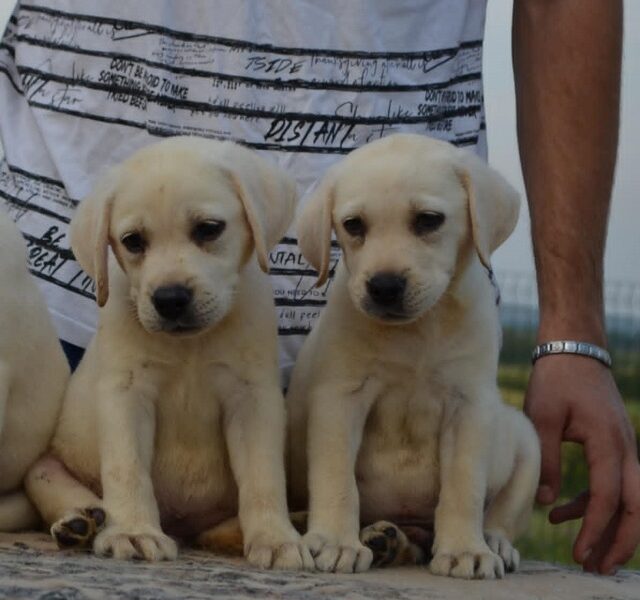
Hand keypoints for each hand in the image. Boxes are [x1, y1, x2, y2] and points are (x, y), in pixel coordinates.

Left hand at [524, 355, 639, 573]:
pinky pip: (612, 483)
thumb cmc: (557, 379)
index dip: (595, 529)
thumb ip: (547, 460)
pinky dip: (592, 502)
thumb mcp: (542, 417)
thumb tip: (543, 500)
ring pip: (628, 499)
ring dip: (609, 527)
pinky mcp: (613, 446)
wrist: (575, 350)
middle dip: (621, 541)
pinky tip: (560, 512)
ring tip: (584, 553)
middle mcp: (625, 448)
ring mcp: (623, 447)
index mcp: (607, 442)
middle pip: (635, 507)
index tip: (578, 555)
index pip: (607, 497)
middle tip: (598, 568)